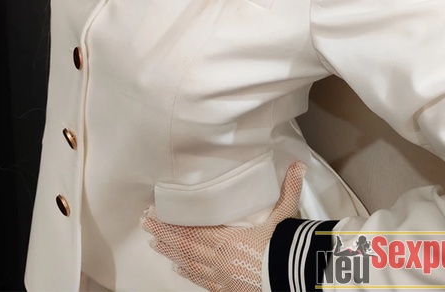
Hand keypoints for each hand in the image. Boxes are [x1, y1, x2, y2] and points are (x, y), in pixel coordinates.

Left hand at [141, 160, 305, 290]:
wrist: (290, 278)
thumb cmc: (283, 247)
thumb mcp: (284, 214)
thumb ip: (289, 188)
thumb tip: (298, 164)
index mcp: (225, 237)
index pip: (189, 228)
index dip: (170, 221)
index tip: (154, 213)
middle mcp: (217, 257)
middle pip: (183, 244)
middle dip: (163, 234)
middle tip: (146, 225)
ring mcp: (219, 275)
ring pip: (188, 262)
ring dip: (170, 252)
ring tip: (155, 244)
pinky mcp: (226, 289)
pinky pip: (201, 280)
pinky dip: (188, 273)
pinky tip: (178, 269)